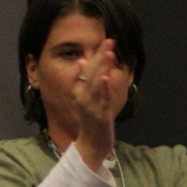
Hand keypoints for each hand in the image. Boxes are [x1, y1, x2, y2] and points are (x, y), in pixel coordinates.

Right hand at [72, 39, 117, 167]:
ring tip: (108, 54)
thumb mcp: (87, 99)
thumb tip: (81, 61)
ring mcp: (90, 107)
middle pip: (90, 74)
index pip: (86, 70)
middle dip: (99, 57)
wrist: (92, 145)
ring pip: (95, 84)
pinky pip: (101, 100)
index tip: (105, 41)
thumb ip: (85, 81)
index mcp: (78, 93)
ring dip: (101, 68)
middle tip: (109, 41)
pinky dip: (103, 89)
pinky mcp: (98, 116)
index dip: (96, 56)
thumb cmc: (92, 120)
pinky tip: (105, 77)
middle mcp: (81, 98)